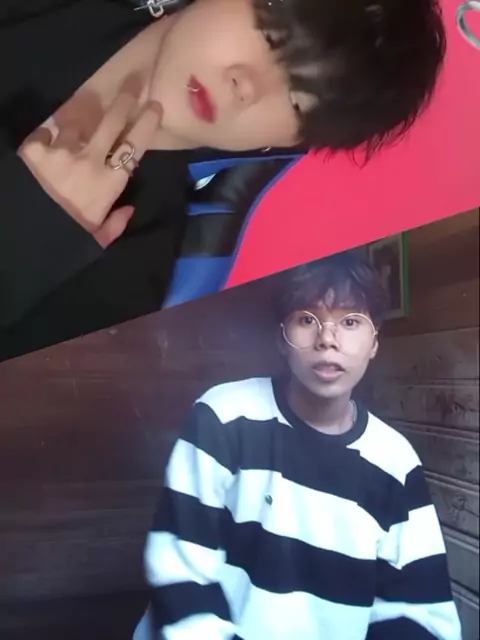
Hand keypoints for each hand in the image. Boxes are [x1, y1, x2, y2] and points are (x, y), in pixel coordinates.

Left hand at [18, 94, 162, 247]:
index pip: (135, 145)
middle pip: (112, 121)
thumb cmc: (67, 238)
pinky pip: (45, 132)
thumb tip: (129, 210)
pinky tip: (47, 142)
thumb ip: (115, 224)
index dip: (147, 122)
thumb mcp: (97, 238)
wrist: (28, 234)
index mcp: (110, 183)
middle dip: (125, 98)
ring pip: (76, 123)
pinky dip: (46, 136)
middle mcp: (90, 160)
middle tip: (131, 82)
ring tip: (80, 118)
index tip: (154, 106)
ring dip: (79, 122)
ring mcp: (62, 151)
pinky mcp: (36, 149)